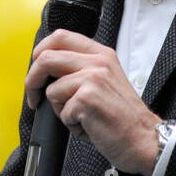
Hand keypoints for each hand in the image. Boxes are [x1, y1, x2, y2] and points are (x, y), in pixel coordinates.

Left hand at [24, 28, 161, 175]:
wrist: (143, 139)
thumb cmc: (124, 117)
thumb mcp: (106, 81)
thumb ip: (82, 69)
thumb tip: (48, 71)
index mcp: (101, 54)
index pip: (60, 36)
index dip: (40, 51)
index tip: (36, 68)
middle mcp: (98, 62)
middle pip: (46, 58)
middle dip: (32, 80)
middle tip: (34, 96)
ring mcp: (93, 78)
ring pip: (52, 89)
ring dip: (59, 109)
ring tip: (80, 116)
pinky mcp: (87, 98)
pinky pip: (61, 111)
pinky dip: (71, 124)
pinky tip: (88, 125)